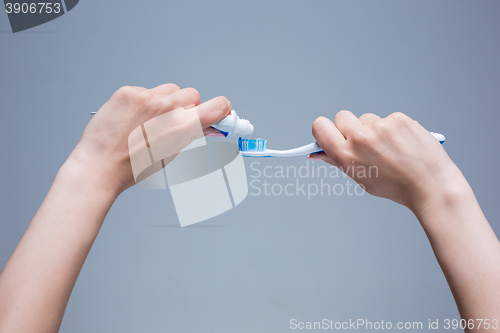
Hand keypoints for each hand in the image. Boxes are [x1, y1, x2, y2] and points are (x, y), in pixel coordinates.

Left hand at [67, 84, 230, 195]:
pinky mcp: (128, 91)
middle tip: (174, 122)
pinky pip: (147, 90)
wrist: (100, 165)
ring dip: (166, 101)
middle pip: (192, 94)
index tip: (220, 112)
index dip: (221, 109)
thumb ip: (191, 135)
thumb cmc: (133, 167)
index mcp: (182, 126)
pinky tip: (133, 118)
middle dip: (188, 106)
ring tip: (150, 121)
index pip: (217, 106)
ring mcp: (145, 96)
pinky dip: (144, 101)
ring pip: (170, 90)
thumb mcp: (170, 154)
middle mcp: (166, 107)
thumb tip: (207, 125)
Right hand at [310, 111, 463, 212]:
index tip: (329, 134)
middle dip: (349, 127)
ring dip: (373, 129)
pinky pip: (387, 119)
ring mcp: (380, 127)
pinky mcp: (398, 119)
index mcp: (346, 156)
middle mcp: (360, 138)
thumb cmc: (397, 186)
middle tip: (363, 142)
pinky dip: (392, 129)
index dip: (323, 129)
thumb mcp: (361, 178)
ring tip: (389, 148)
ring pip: (366, 119)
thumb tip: (318, 152)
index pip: (320, 127)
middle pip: (342, 117)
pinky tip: (403, 144)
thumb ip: (339, 160)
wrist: (430, 185)